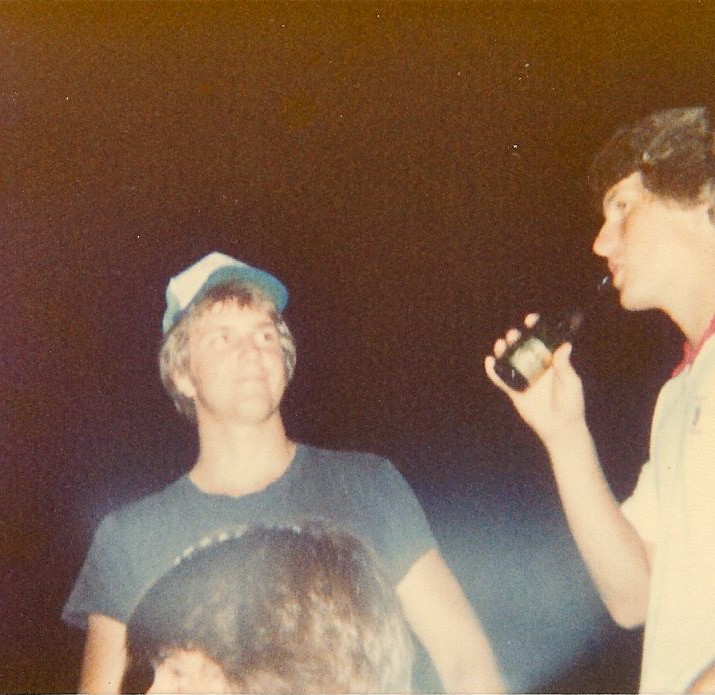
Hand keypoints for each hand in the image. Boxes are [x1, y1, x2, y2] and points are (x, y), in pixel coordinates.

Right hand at [484, 315, 586, 444]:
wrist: (560, 427)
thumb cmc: (571, 403)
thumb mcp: (571, 383)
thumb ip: (565, 366)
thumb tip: (565, 346)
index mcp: (550, 361)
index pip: (541, 340)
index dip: (535, 328)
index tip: (530, 319)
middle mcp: (535, 367)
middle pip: (521, 347)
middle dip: (515, 338)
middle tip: (513, 335)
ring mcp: (523, 378)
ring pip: (509, 360)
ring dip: (503, 350)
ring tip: (500, 345)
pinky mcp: (514, 391)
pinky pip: (501, 379)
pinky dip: (493, 371)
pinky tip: (489, 362)